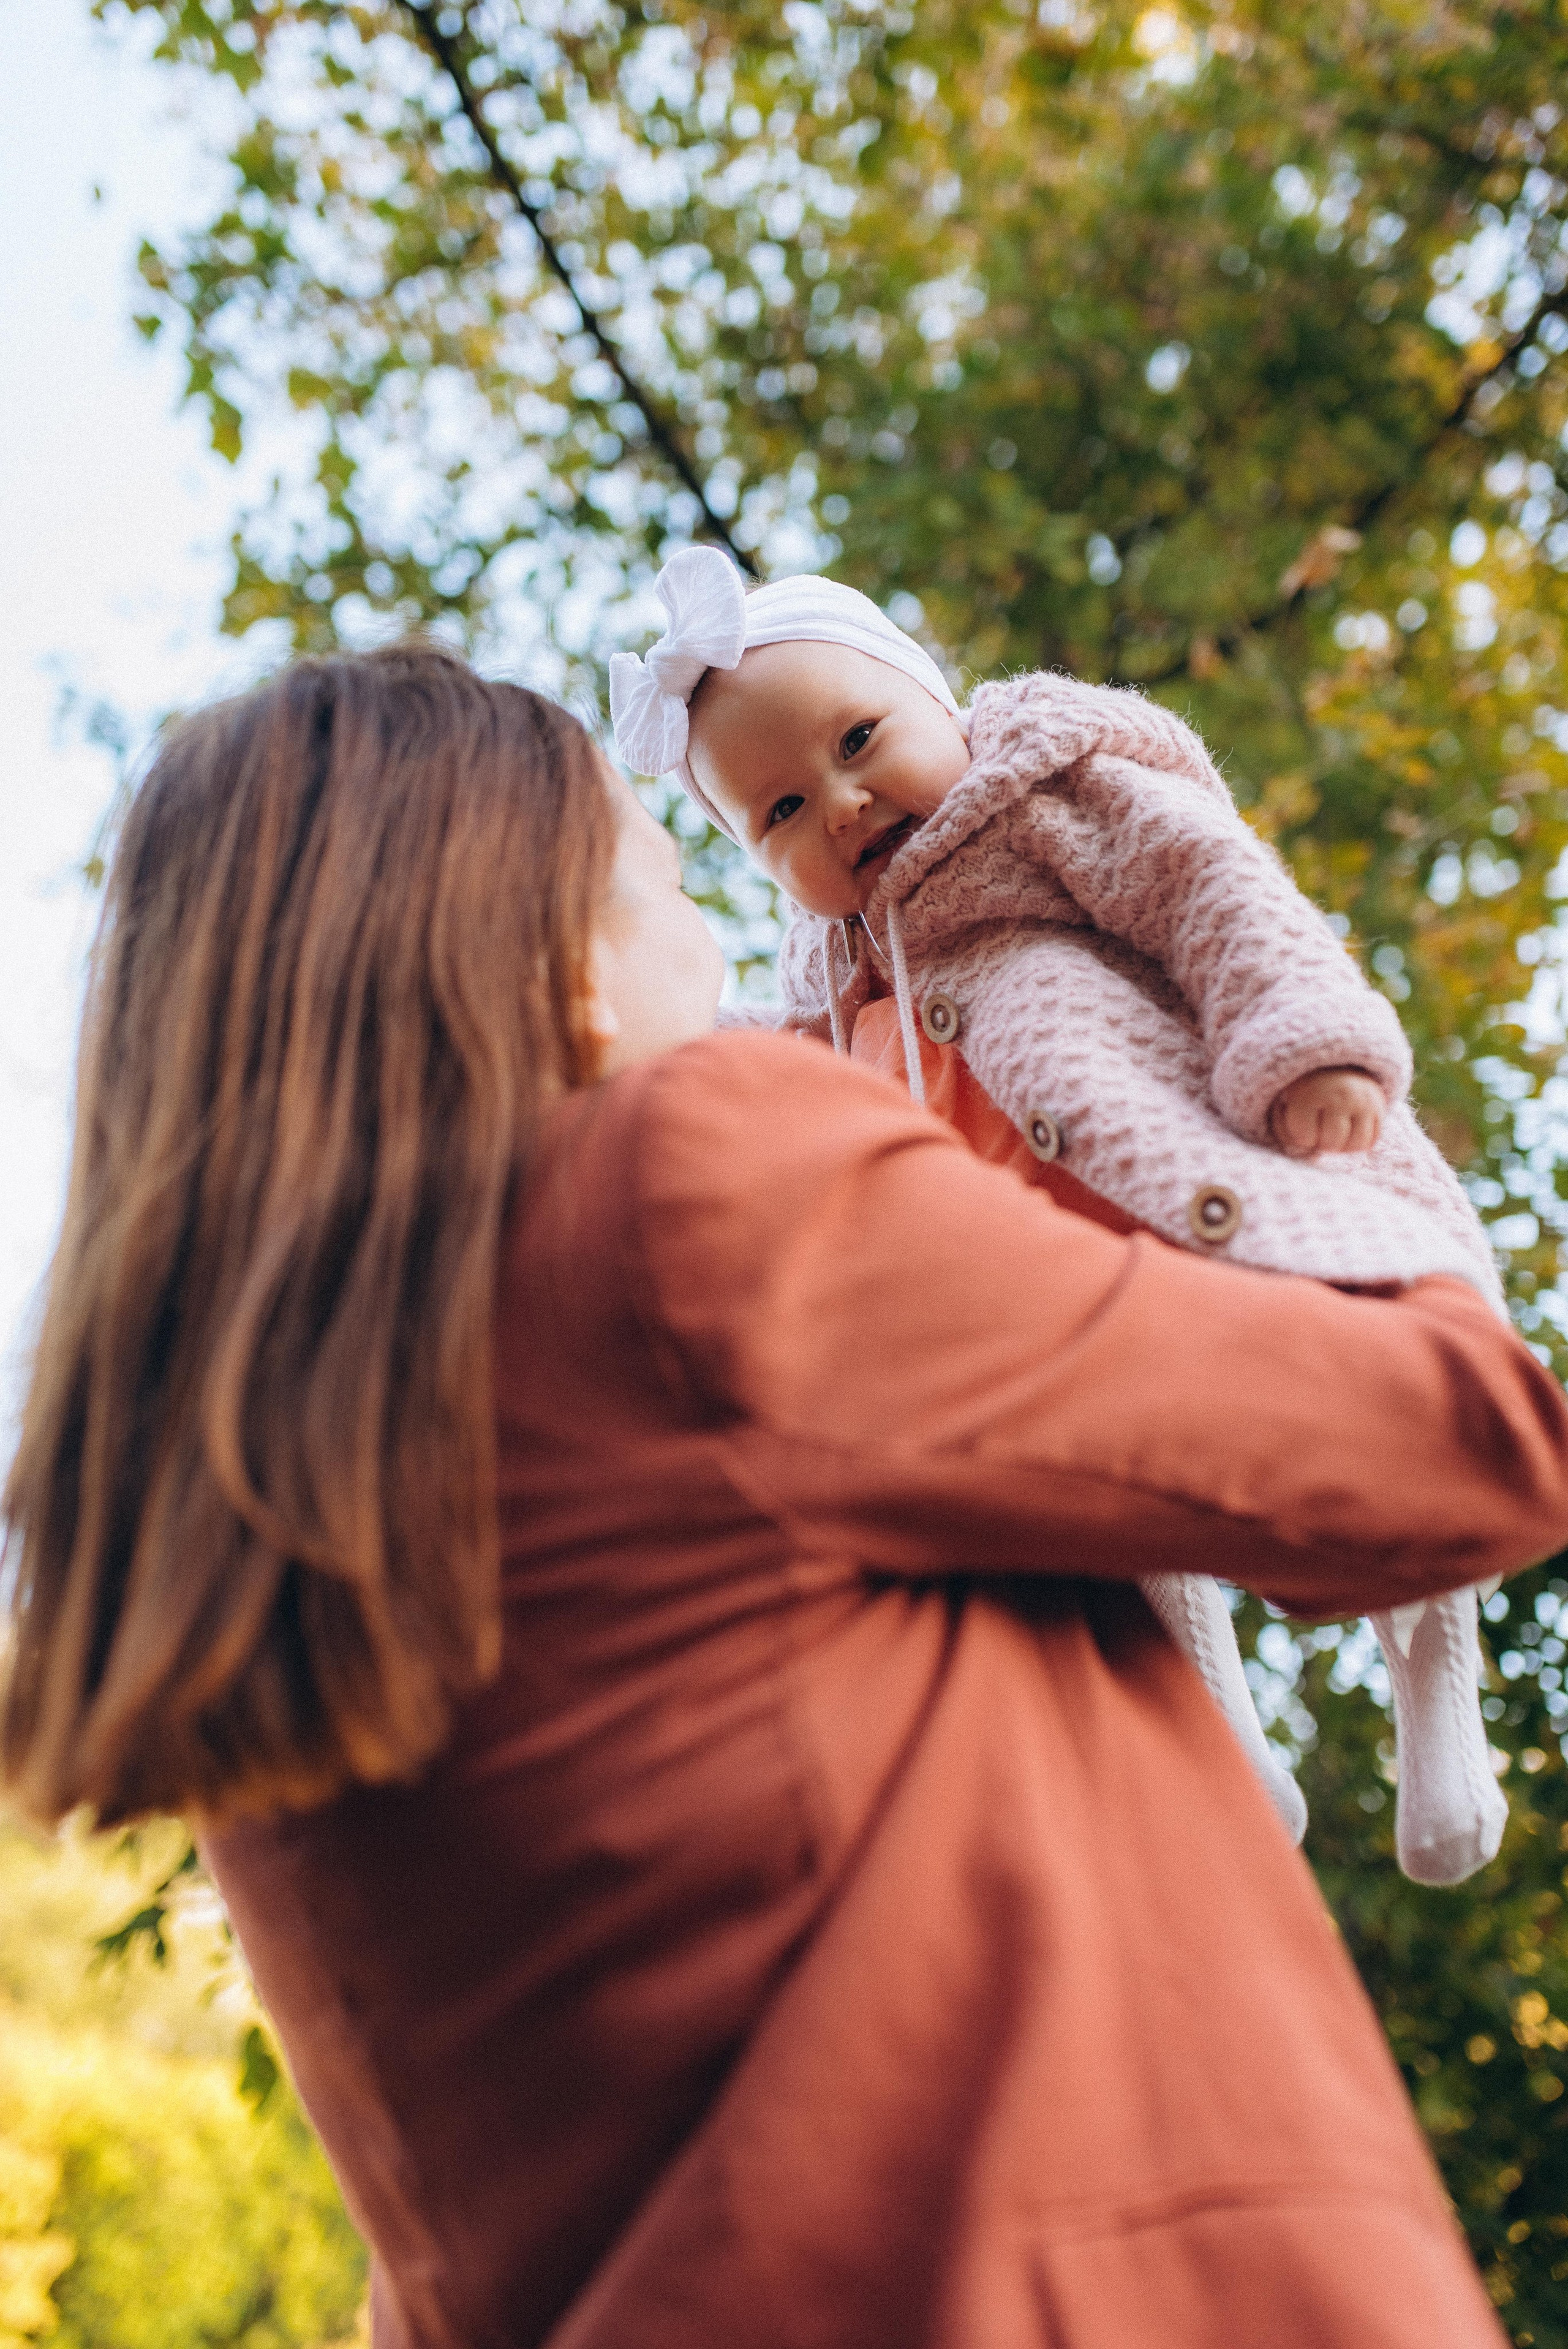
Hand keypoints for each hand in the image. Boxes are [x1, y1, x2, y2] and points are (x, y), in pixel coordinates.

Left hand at [1268, 1066, 1383, 1155]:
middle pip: (1331, 1144)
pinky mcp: (1380, 1107)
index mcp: (1310, 1093)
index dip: (1301, 1137)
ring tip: (1334, 1132)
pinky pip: (1372, 1140)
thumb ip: (1283, 1129)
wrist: (1335, 1068)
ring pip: (1355, 1145)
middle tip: (1319, 1128)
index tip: (1302, 1123)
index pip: (1304, 1138)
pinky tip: (1349, 1131)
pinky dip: (1359, 1142)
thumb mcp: (1284, 1104)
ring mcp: (1363, 1102)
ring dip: (1342, 1146)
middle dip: (1322, 1143)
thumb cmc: (1305, 1093)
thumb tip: (1301, 1151)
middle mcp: (1340, 1096)